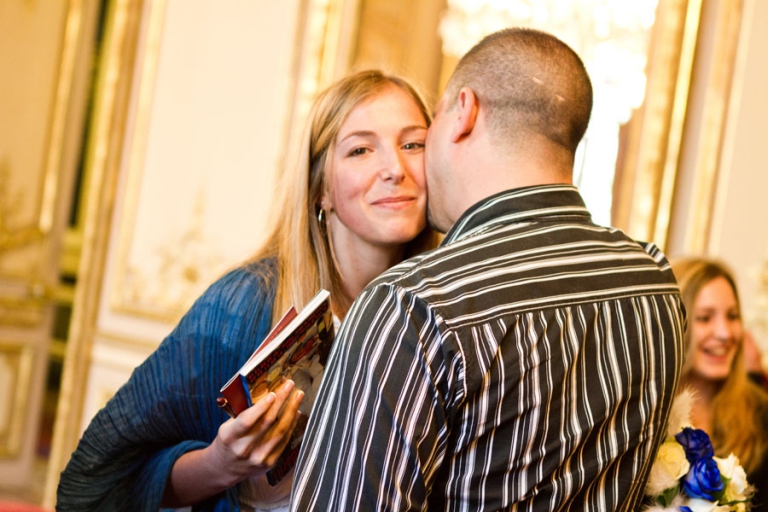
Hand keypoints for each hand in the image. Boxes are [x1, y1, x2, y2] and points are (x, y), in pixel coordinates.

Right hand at [162, 380, 303, 506]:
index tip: (273, 394)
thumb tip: (265, 391)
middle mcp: (244, 449)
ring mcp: (258, 457)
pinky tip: (296, 412)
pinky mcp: (269, 463)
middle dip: (281, 401)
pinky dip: (292, 425)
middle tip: (290, 385)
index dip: (261, 407)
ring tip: (298, 396)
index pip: (246, 421)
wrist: (224, 468)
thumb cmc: (228, 441)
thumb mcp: (227, 425)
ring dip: (291, 411)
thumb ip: (243, 412)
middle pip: (267, 422)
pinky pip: (284, 441)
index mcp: (229, 436)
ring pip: (280, 431)